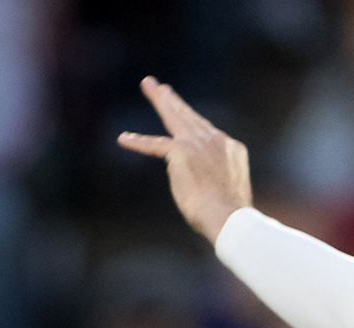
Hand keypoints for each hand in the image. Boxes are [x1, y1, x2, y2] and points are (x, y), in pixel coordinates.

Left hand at [118, 77, 252, 242]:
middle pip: (190, 116)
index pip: (207, 132)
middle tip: (162, 88)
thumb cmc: (230, 214)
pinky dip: (138, 142)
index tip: (184, 113)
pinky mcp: (181, 152)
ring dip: (161, 100)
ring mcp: (198, 143)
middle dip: (174, 101)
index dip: (193, 123)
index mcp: (230, 148)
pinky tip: (123, 138)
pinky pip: (155, 144)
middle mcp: (216, 140)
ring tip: (149, 85)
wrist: (229, 216)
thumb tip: (210, 186)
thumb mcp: (230, 188)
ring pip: (174, 117)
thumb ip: (218, 177)